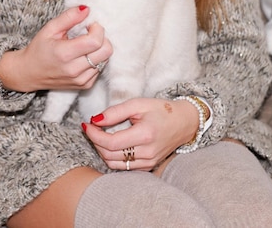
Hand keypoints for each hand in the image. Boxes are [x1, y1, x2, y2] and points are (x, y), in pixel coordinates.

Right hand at [0, 5, 112, 92]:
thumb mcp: (49, 29)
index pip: (95, 41)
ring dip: (99, 48)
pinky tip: (83, 55)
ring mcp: (81, 80)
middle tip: (89, 33)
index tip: (89, 25)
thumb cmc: (39, 49)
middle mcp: (74, 70)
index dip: (97, 29)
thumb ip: (69, 17)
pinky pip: (101, 68)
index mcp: (64, 53)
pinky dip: (96, 59)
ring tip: (84, 44)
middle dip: (102, 37)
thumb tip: (86, 9)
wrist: (29, 74)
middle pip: (106, 51)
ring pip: (105, 59)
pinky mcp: (85, 85)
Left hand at [82, 97, 198, 170]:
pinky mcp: (148, 166)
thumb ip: (115, 112)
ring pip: (114, 164)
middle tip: (91, 127)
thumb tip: (95, 120)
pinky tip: (111, 144)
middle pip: (110, 155)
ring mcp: (149, 162)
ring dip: (102, 150)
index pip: (111, 143)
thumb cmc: (161, 110)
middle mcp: (147, 153)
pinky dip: (113, 157)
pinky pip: (123, 167)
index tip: (86, 124)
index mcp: (145, 135)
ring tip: (100, 135)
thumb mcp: (138, 104)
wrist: (184, 122)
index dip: (94, 135)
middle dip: (95, 142)